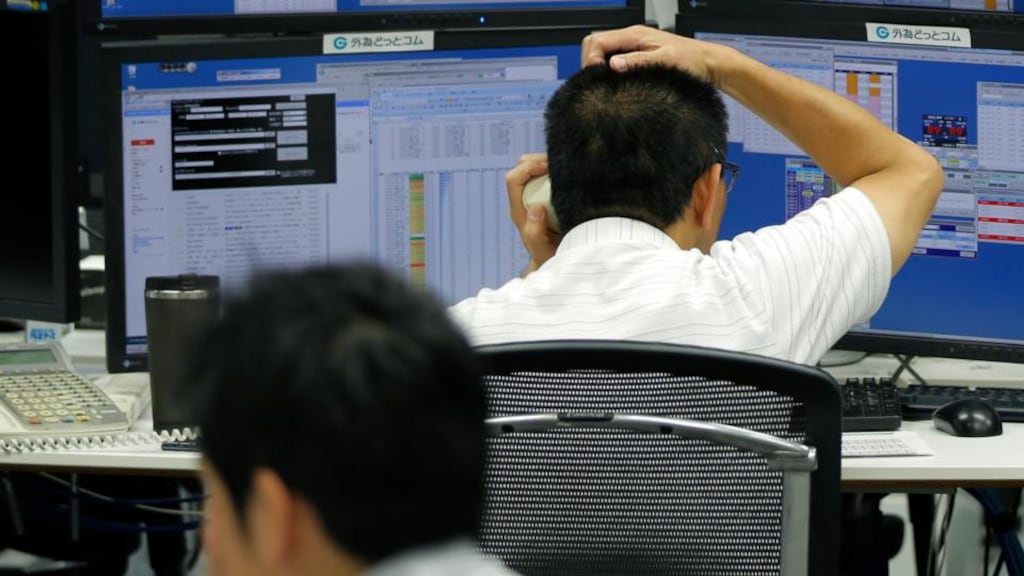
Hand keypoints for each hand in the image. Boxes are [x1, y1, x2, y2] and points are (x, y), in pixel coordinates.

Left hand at [506, 153, 559, 273]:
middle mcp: (524, 199)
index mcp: (519, 210)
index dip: (528, 168)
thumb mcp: (542, 250)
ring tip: (567, 167)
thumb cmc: (547, 256)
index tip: (548, 169)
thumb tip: (535, 209)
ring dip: (549, 163)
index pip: (513, 179)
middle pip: (522, 167)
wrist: (555, 260)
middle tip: (560, 165)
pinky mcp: (547, 195)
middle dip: (539, 159)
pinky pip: (549, 175)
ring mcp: (536, 196)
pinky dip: (558, 170)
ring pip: (535, 168)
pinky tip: (571, 173)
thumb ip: (534, 233)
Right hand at [581, 25, 725, 86]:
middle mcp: (631, 38)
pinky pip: (613, 60)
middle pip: (594, 44)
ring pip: (602, 52)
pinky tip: (616, 83)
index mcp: (635, 34)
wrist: (708, 64)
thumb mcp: (664, 62)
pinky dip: (608, 71)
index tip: (596, 78)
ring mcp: (633, 47)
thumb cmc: (692, 62)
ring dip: (598, 67)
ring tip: (606, 84)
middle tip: (596, 82)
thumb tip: (612, 65)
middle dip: (590, 62)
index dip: (591, 60)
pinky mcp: (636, 56)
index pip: (596, 40)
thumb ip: (637, 62)